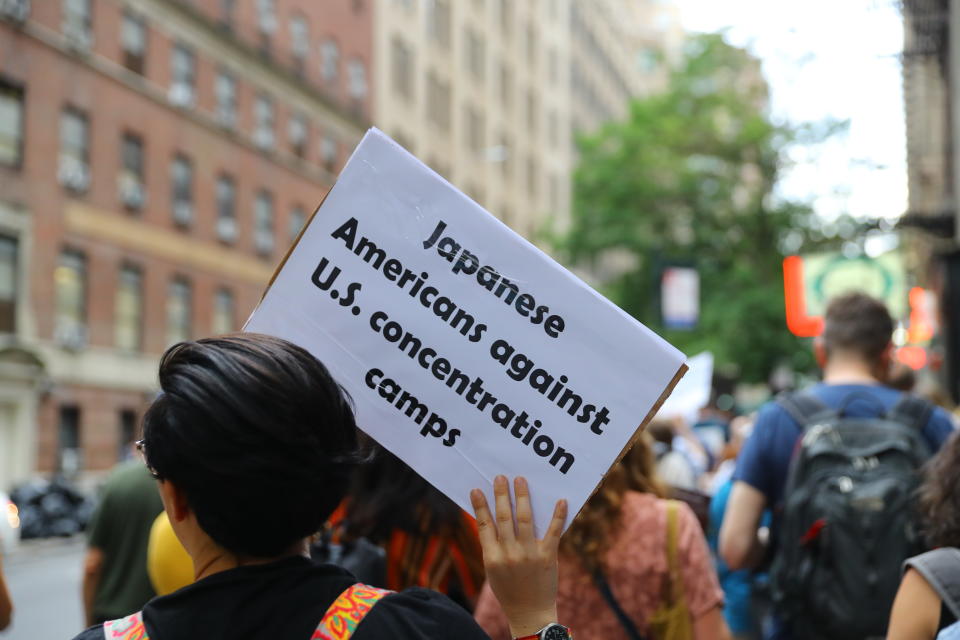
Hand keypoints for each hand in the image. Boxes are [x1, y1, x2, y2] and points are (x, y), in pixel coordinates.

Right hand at [471, 475, 566, 637]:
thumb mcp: (493, 569)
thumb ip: (492, 545)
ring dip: (522, 497)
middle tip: (501, 477)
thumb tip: (491, 517)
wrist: (529, 613)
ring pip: (525, 519)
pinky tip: (560, 500)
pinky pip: (553, 532)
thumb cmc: (508, 589)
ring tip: (520, 481)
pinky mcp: (548, 556)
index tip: (477, 489)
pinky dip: (557, 515)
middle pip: (504, 517)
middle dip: (501, 495)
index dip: (480, 506)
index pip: (484, 525)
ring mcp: (529, 554)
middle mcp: (509, 553)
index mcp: (492, 557)